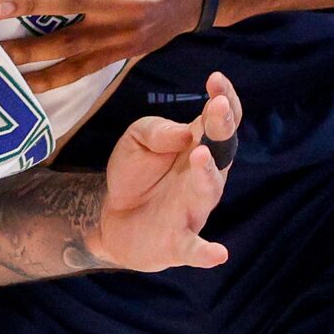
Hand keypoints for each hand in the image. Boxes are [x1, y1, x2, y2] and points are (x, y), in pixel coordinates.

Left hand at [0, 0, 212, 92]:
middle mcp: (132, 3)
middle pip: (76, 5)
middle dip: (34, 6)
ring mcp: (125, 33)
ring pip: (75, 45)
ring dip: (36, 50)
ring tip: (1, 52)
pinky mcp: (122, 53)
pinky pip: (85, 69)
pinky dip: (55, 79)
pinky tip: (26, 84)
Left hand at [93, 72, 240, 272]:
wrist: (109, 215)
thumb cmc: (134, 172)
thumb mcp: (137, 139)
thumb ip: (158, 130)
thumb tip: (185, 132)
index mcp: (198, 145)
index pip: (221, 120)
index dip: (224, 99)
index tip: (216, 80)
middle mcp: (203, 176)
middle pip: (222, 151)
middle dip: (222, 128)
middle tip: (218, 106)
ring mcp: (193, 209)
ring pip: (209, 191)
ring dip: (206, 174)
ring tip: (200, 154)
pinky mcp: (177, 242)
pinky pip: (195, 249)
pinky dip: (206, 252)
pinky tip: (219, 253)